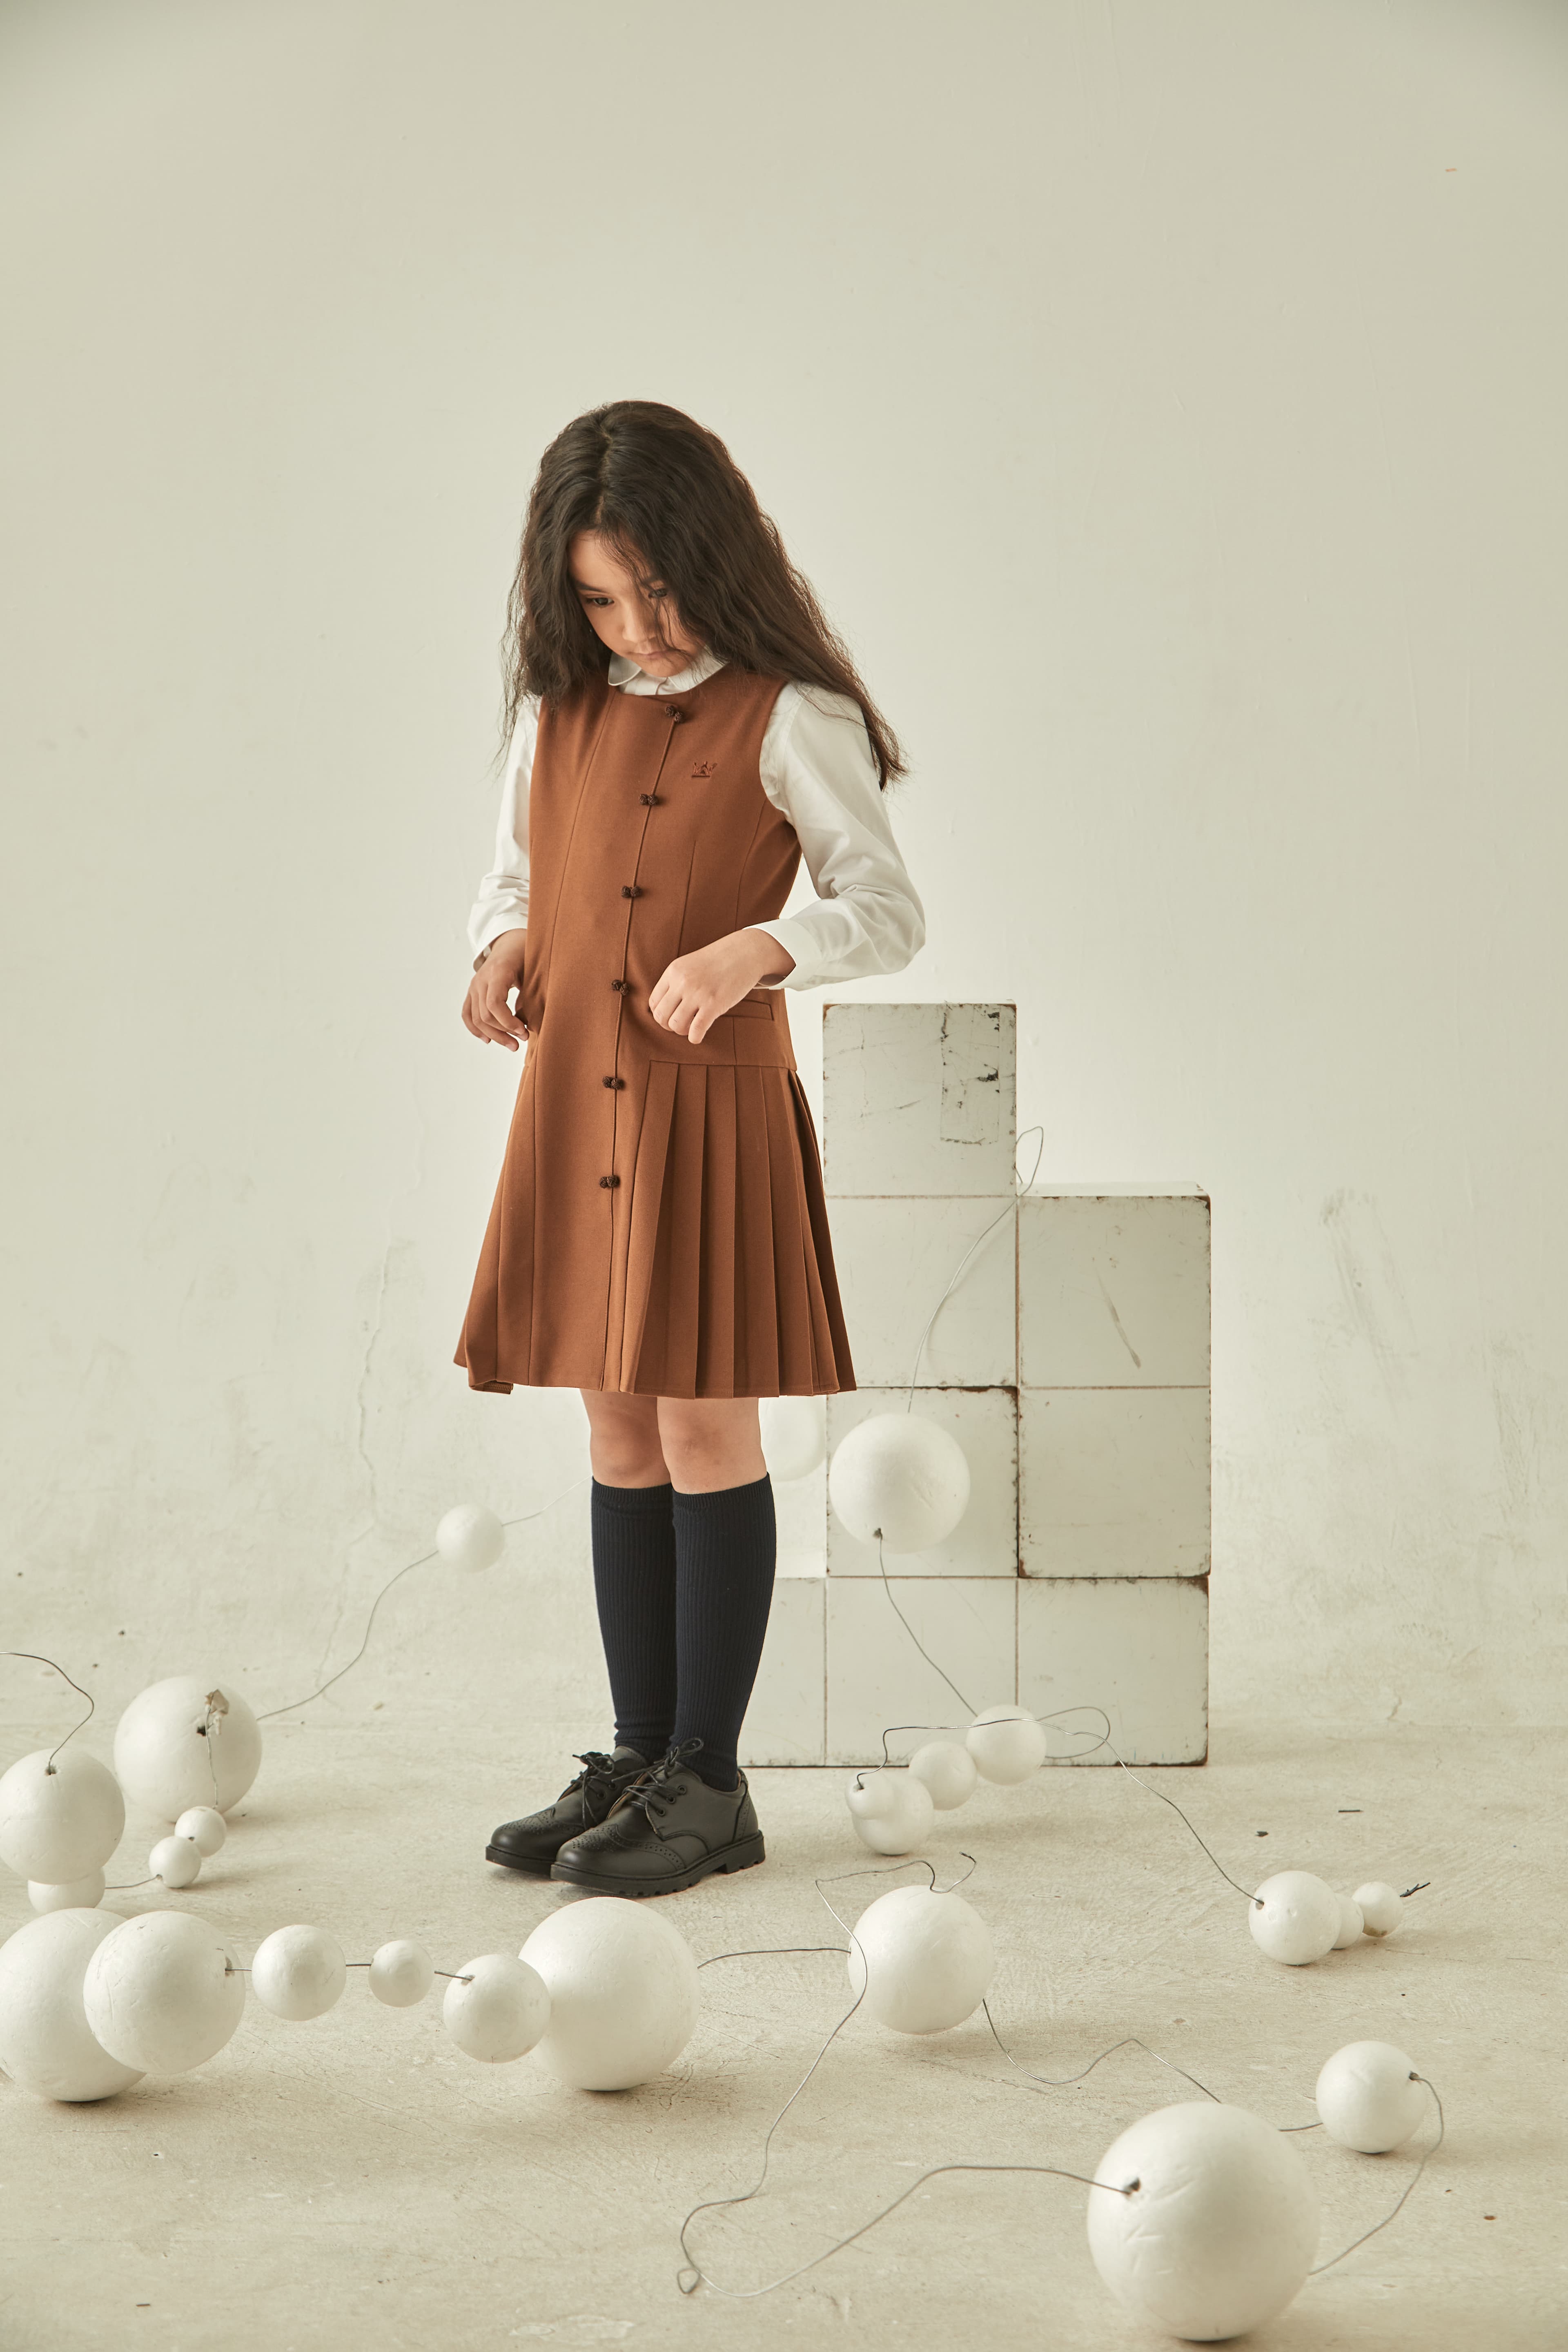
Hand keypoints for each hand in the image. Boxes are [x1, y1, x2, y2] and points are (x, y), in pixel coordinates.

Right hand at [462, 930, 527, 1048]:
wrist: (511, 942)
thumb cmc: (526, 956)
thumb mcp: (533, 973)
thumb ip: (528, 996)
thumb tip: (525, 1024)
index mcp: (497, 973)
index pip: (494, 1004)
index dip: (508, 1022)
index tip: (524, 1031)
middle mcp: (481, 979)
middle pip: (484, 1015)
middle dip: (503, 1033)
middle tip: (522, 1041)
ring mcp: (474, 985)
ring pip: (476, 1018)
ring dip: (493, 1035)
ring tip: (511, 1044)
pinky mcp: (472, 991)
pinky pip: (467, 1013)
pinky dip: (475, 1028)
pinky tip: (487, 1039)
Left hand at [649, 928, 795, 1044]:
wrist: (745, 952)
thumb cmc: (718, 962)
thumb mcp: (690, 965)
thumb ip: (676, 982)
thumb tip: (665, 1009)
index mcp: (673, 971)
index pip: (654, 1002)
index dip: (661, 1014)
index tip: (673, 1015)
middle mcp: (682, 982)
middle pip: (661, 1016)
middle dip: (669, 1025)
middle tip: (682, 1023)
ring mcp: (698, 993)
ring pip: (675, 1025)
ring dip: (682, 1031)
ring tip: (692, 1027)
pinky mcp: (714, 1004)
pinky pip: (696, 1030)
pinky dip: (695, 1038)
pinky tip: (699, 1035)